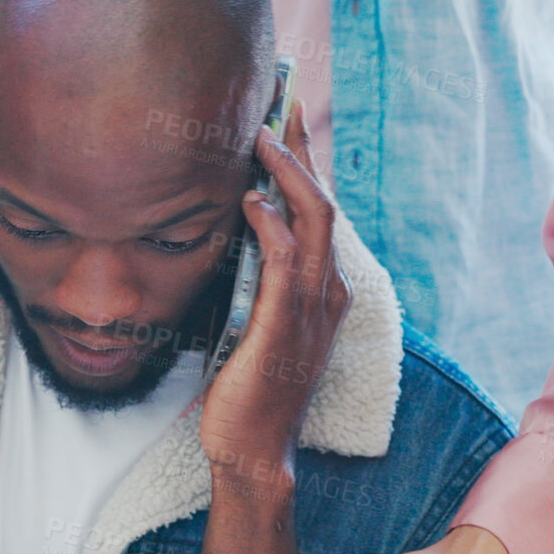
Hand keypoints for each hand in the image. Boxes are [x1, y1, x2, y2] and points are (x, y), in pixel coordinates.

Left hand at [199, 100, 348, 474]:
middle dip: (301, 150)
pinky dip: (270, 223)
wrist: (252, 448)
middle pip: (324, 201)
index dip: (303, 164)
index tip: (284, 122)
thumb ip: (250, 280)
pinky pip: (284, 260)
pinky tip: (247, 200)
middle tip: (279, 104)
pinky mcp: (284, 324)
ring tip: (259, 136)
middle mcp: (327, 291)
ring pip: (314, 219)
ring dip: (286, 172)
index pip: (318, 212)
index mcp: (321, 289)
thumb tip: (226, 236)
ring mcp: (312, 307)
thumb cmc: (246, 389)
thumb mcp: (251, 321)